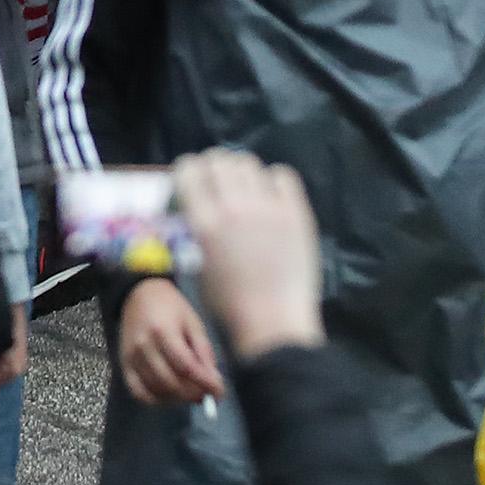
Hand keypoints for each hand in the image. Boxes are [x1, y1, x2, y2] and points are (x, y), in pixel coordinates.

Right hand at [117, 272, 224, 405]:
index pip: (186, 367)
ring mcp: (131, 357)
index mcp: (163, 331)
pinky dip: (156, 400)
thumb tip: (214, 383)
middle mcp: (143, 346)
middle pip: (171, 382)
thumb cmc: (171, 307)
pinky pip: (138, 392)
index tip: (219, 392)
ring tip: (191, 393)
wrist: (139, 294)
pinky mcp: (124, 364)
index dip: (205, 383)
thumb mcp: (193, 323)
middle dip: (193, 393)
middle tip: (206, 394)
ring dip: (178, 398)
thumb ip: (203, 353)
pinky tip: (170, 395)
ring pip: (156, 390)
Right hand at [169, 150, 323, 357]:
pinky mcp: (296, 213)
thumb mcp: (197, 264)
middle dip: (213, 166)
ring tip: (245, 188)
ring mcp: (268, 207)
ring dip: (241, 171)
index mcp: (204, 222)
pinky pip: (283, 175)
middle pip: (219, 160)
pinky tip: (271, 196)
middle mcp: (233, 206)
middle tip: (218, 181)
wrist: (273, 324)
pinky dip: (273, 180)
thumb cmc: (229, 304)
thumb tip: (199, 208)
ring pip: (249, 163)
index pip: (189, 169)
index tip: (192, 180)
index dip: (188, 171)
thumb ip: (196, 229)